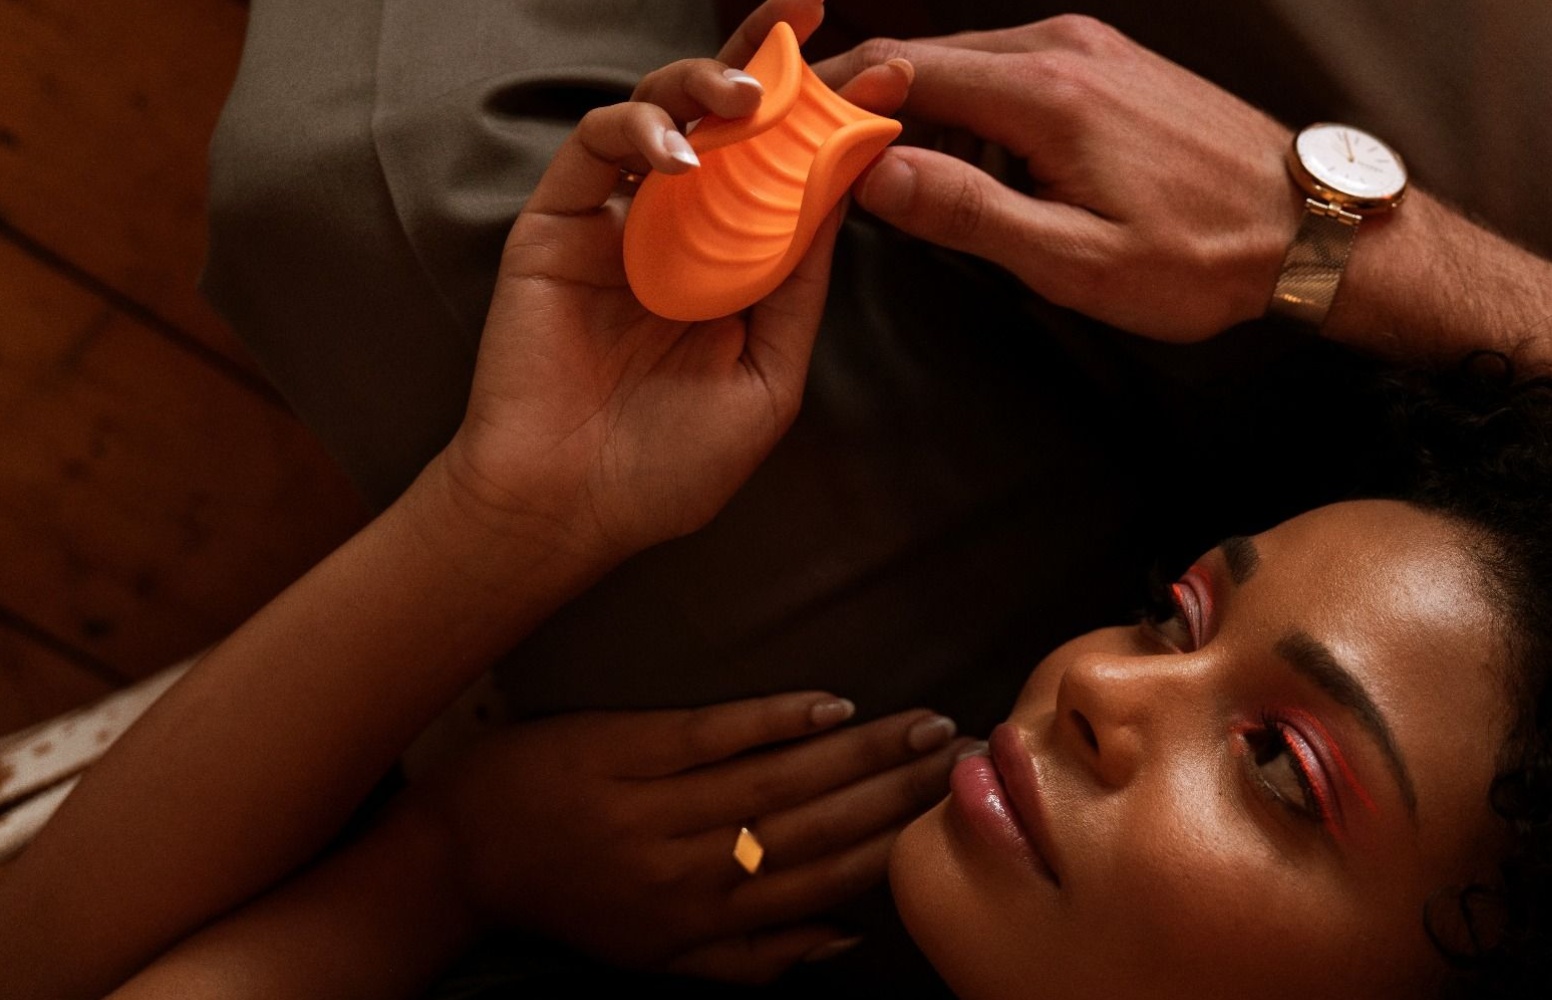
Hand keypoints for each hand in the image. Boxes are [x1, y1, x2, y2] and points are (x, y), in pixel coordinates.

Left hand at [411, 693, 970, 983]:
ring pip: (777, 782)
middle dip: (895, 793)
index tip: (951, 813)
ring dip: (856, 756)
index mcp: (704, 919)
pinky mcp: (624, 748)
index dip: (893, 847)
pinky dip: (774, 721)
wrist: (460, 856)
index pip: (821, 881)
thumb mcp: (659, 958)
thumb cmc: (569, 901)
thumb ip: (750, 959)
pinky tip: (830, 705)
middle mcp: (690, 867)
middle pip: (813, 827)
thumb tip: (842, 938)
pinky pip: (713, 735)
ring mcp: (657, 805)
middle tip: (958, 753)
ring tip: (919, 727)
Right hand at [441, 0, 913, 567]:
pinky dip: (637, 135)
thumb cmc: (668, 466)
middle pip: (729, 122)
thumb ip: (799, 286)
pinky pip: (595, 149)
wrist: (567, 511)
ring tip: (750, 94)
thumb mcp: (768, 376)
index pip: (792, 172)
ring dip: (707, 85)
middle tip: (815, 18)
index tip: (892, 80)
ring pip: (662, 113)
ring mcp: (619, 221)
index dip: (835, 121)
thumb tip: (841, 193)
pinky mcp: (558, 222)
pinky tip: (678, 157)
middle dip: (773, 60)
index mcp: (738, 265)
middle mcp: (682, 230)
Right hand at [816, 15, 1299, 342]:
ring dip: (924, 117)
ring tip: (901, 186)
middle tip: (828, 171)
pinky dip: (975, 112)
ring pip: (968, 66)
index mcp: (1044, 92)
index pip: (902, 69)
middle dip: (871, 110)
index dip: (836, 103)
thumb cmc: (1200, 258)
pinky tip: (978, 168)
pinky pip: (1013, 73)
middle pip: (927, 60)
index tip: (793, 142)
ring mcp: (1090, 49)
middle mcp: (1062, 48)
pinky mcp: (1110, 65)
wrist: (1310, 228)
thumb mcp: (1074, 260)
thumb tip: (873, 174)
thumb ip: (968, 212)